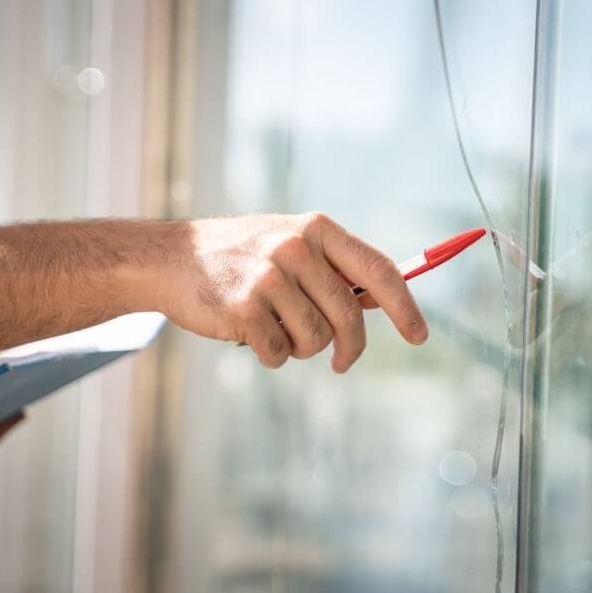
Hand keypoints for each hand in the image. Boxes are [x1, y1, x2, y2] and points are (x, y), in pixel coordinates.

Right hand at [156, 213, 427, 371]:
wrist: (172, 259)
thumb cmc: (240, 256)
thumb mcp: (290, 244)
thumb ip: (335, 269)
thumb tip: (385, 300)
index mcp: (317, 230)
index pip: (378, 270)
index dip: (405, 306)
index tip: (420, 335)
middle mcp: (296, 248)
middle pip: (349, 315)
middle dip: (350, 347)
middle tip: (341, 362)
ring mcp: (269, 277)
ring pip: (315, 340)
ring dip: (300, 347)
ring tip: (275, 329)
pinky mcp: (244, 308)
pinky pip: (279, 353)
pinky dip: (271, 355)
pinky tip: (250, 333)